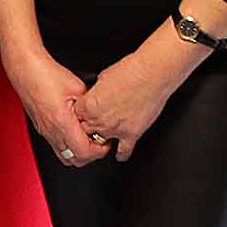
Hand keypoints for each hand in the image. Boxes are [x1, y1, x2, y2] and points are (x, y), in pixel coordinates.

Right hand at [5, 44, 102, 163]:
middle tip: (99, 142)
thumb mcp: (77, 87)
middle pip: (74, 160)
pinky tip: (75, 132)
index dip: (99, 151)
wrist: (26, 70)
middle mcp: (51, 131)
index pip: (84, 151)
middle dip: (90, 155)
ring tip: (87, 139)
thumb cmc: (47, 75)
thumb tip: (102, 115)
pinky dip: (69, 146)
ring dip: (79, 152)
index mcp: (62, 122)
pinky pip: (57, 147)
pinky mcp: (42, 129)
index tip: (106, 141)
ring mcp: (45, 132)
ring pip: (65, 157)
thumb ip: (91, 106)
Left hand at [69, 42, 194, 162]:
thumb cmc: (130, 71)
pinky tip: (119, 155)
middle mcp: (99, 120)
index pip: (75, 116)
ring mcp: (115, 129)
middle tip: (92, 125)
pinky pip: (124, 150)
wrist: (152, 74)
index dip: (80, 114)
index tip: (83, 115)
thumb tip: (96, 94)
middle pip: (85, 131)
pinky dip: (121, 154)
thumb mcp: (102, 77)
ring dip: (101, 139)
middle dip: (87, 128)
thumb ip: (95, 92)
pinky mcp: (132, 134)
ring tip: (102, 137)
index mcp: (89, 105)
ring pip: (100, 142)